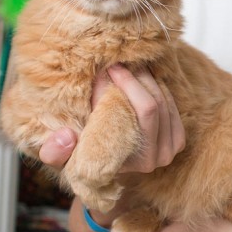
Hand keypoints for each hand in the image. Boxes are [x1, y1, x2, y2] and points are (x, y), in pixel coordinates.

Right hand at [38, 64, 185, 173]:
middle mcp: (160, 157)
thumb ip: (53, 151)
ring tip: (125, 67)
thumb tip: (65, 136)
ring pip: (166, 100)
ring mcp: (173, 149)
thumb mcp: (60, 157)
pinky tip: (139, 80)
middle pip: (158, 102)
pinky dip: (157, 88)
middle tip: (116, 63)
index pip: (145, 111)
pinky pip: (172, 104)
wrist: (101, 168)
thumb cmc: (80, 157)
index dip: (128, 83)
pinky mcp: (178, 140)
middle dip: (136, 77)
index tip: (109, 68)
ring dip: (146, 79)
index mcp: (138, 161)